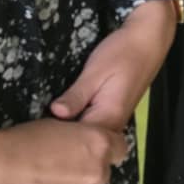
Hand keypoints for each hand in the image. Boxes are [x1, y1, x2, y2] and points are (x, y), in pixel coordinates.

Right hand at [0, 119, 128, 183]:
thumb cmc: (21, 139)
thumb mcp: (57, 126)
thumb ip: (78, 139)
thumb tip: (79, 147)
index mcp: (97, 146)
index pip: (121, 148)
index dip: (108, 147)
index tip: (92, 146)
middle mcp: (94, 173)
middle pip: (101, 173)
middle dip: (87, 168)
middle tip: (60, 161)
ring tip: (37, 176)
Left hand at [49, 0, 178, 130]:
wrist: (148, 39)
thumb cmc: (123, 52)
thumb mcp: (95, 71)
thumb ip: (76, 96)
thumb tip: (56, 114)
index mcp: (109, 117)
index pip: (81, 142)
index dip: (58, 142)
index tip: (37, 138)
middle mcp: (114, 124)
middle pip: (85, 144)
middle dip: (61, 141)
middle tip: (36, 133)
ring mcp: (114, 119)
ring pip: (89, 136)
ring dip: (69, 134)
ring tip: (44, 129)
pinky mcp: (111, 112)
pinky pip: (93, 126)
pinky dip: (78, 125)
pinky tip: (61, 121)